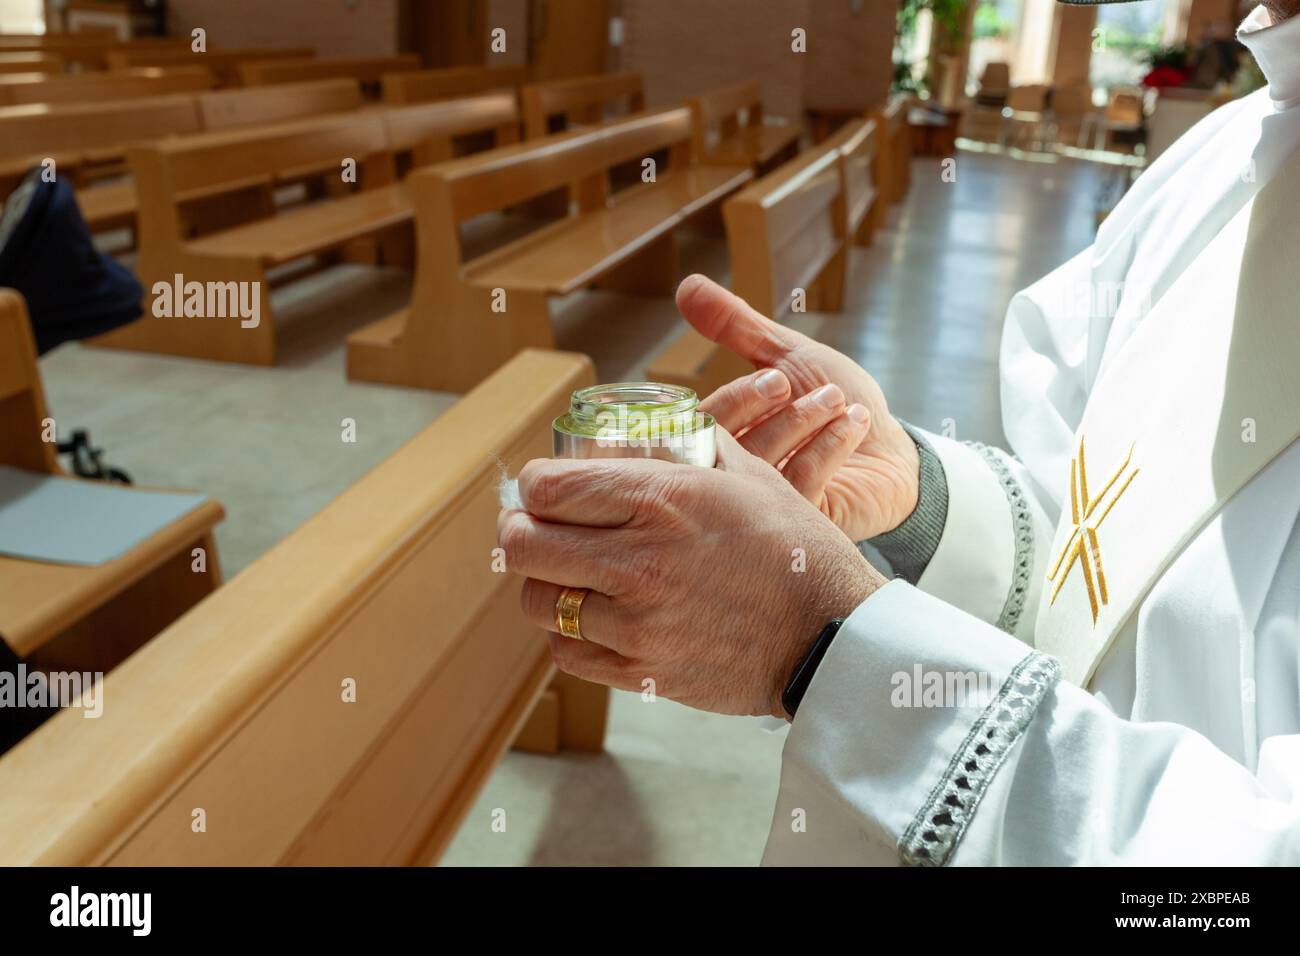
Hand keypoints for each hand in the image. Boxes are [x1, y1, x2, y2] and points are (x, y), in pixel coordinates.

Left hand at [497, 430, 885, 717]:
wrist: (830, 635)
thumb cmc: (796, 550)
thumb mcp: (750, 477)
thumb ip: (697, 444)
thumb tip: (664, 422)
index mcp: (662, 499)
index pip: (546, 489)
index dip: (532, 487)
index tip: (540, 490)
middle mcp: (639, 560)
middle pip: (523, 545)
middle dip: (519, 532)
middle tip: (531, 529)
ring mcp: (637, 621)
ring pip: (538, 602)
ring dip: (543, 583)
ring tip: (563, 574)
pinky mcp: (642, 670)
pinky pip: (566, 652)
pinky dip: (569, 633)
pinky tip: (591, 616)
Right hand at [678, 275, 919, 542]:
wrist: (891, 452)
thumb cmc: (838, 404)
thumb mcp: (788, 356)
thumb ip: (737, 327)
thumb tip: (687, 285)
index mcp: (723, 437)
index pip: (699, 425)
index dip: (733, 398)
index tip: (773, 374)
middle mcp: (734, 477)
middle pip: (720, 449)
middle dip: (759, 408)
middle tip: (790, 384)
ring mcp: (764, 506)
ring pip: (760, 466)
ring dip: (802, 422)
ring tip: (834, 399)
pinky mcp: (800, 523)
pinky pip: (800, 486)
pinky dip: (828, 448)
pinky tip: (852, 424)